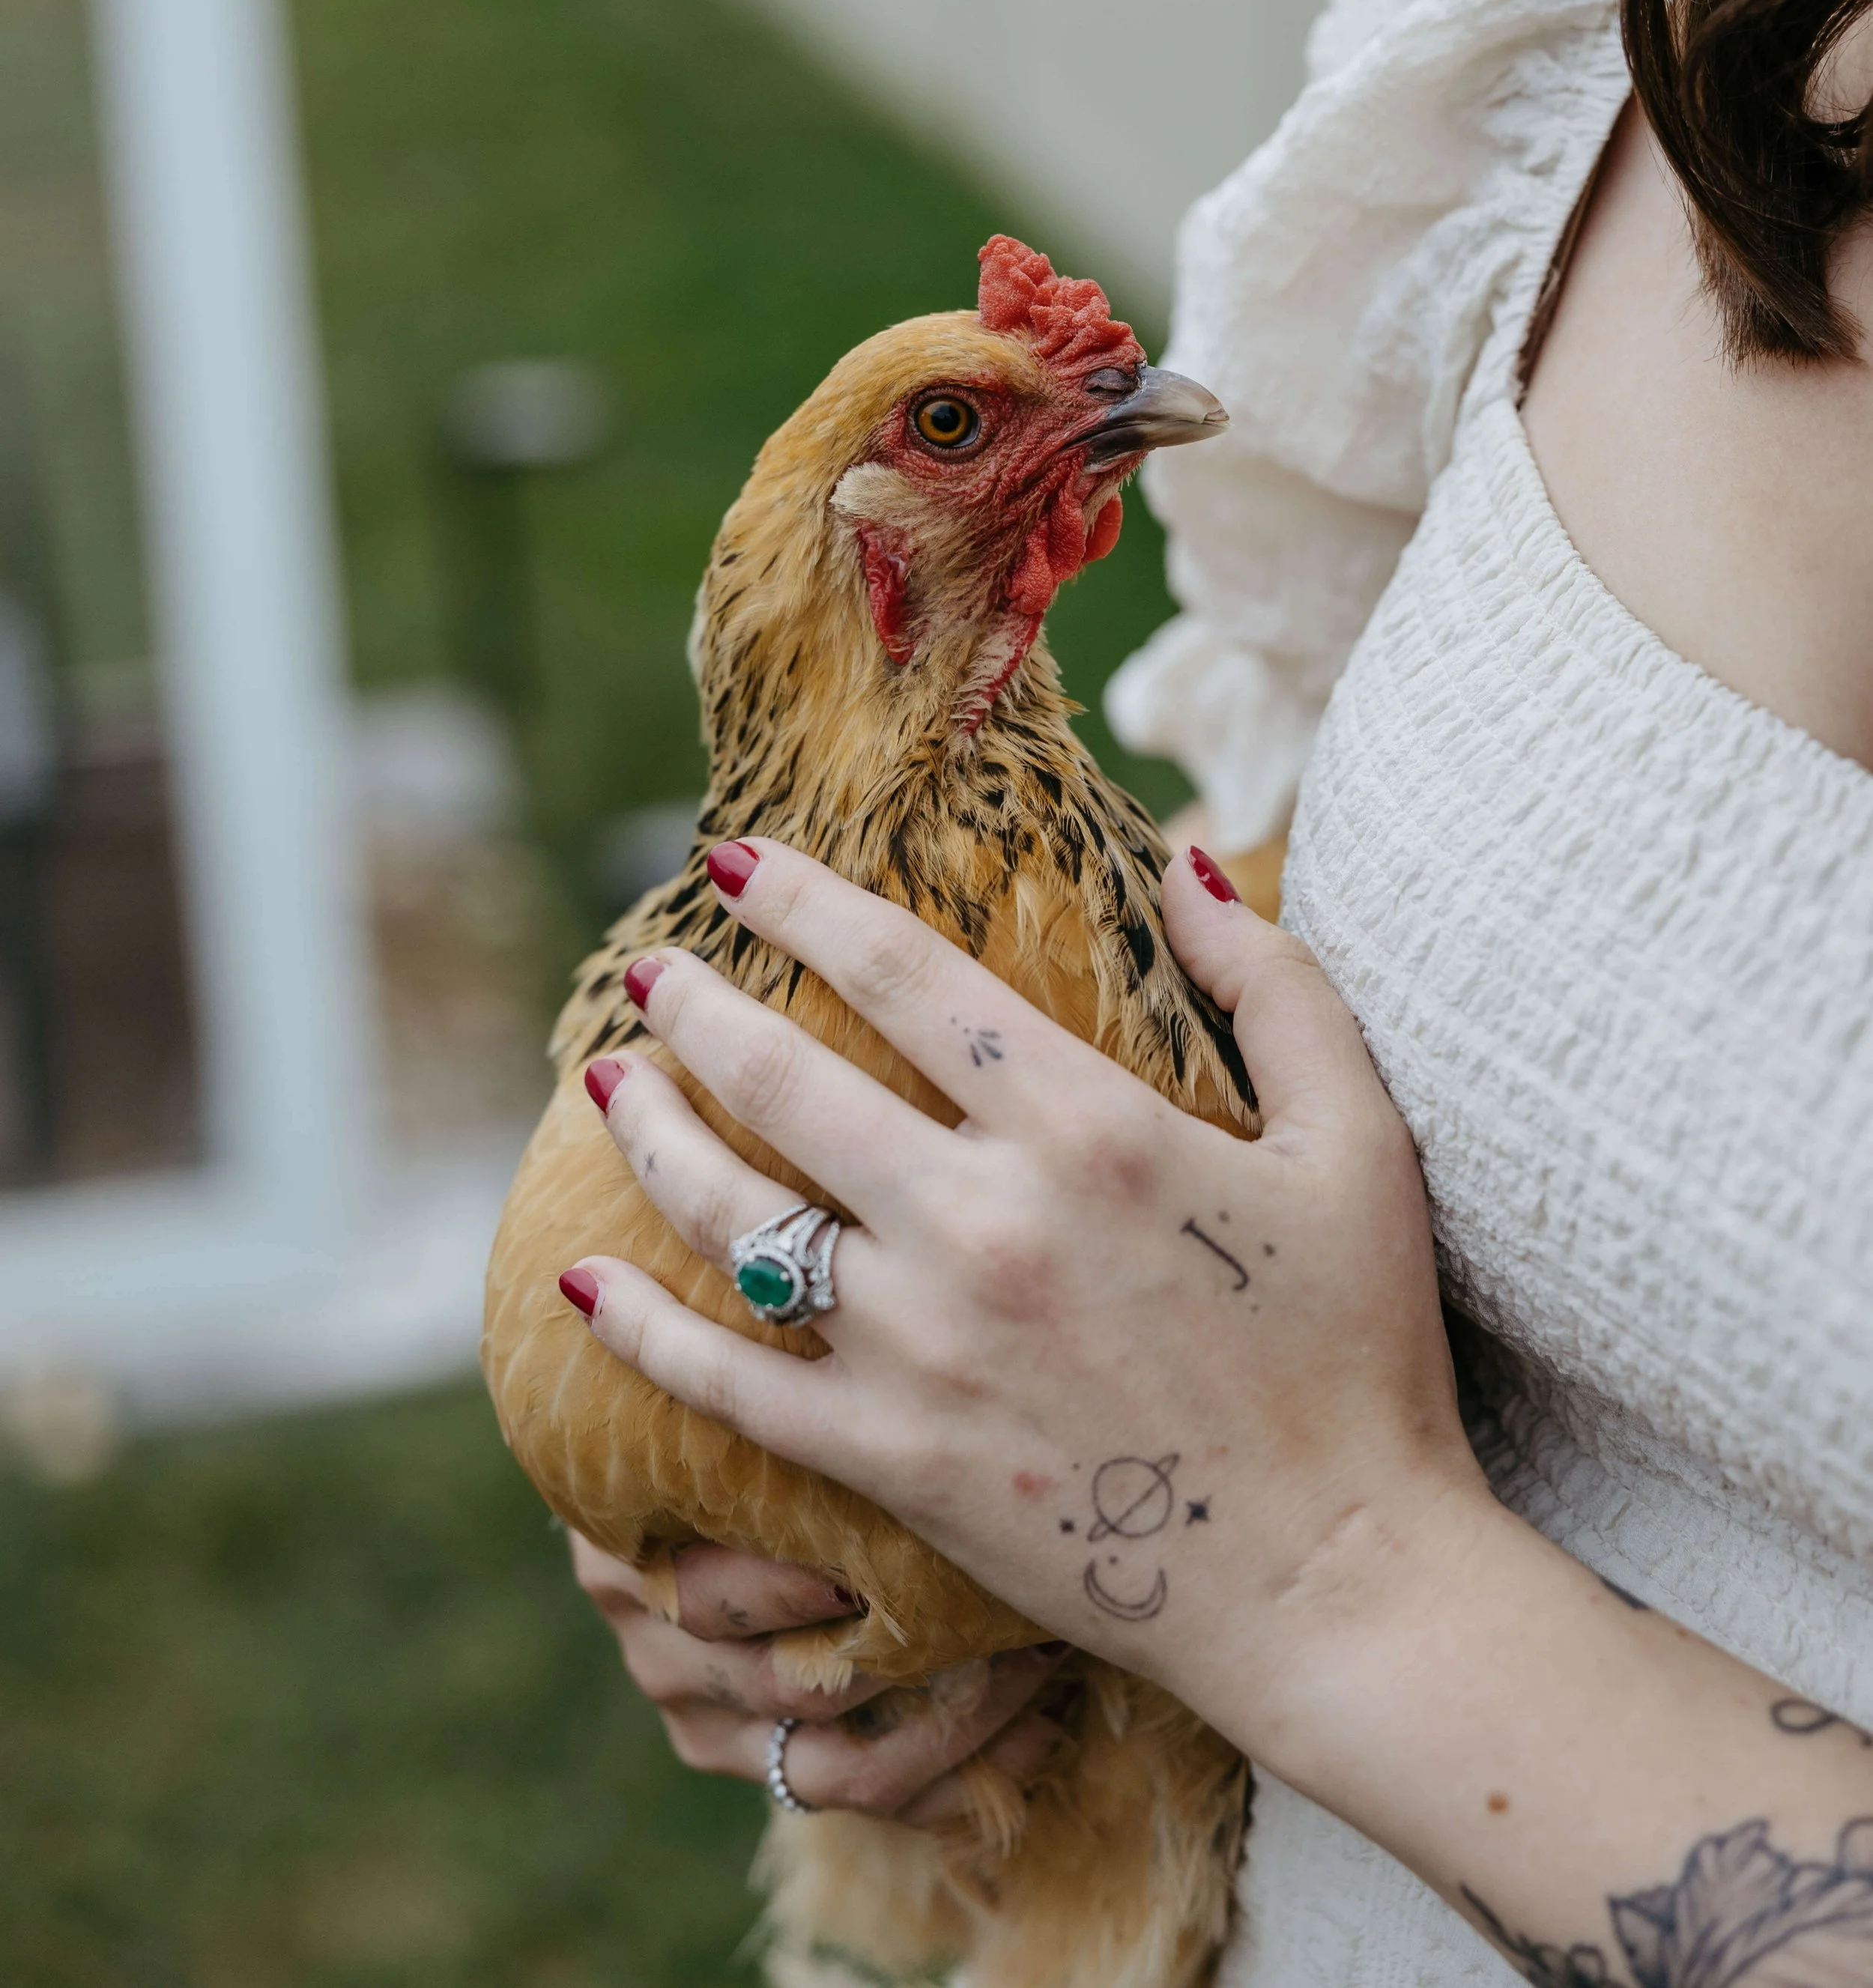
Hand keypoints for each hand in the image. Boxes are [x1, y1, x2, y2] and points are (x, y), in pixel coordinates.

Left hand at [558, 838, 1490, 1772]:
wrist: (1340, 1580)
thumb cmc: (1358, 1352)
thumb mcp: (1357, 1140)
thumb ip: (1274, 981)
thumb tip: (1187, 854)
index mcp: (1090, 1128)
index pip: (904, 972)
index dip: (803, 901)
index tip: (734, 861)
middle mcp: (983, 1221)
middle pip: (790, 1081)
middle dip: (700, 1006)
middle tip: (649, 964)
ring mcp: (924, 1346)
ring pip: (738, 1216)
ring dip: (652, 1136)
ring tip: (607, 1082)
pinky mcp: (890, 1460)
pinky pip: (729, 1383)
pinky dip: (643, 1332)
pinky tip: (579, 1284)